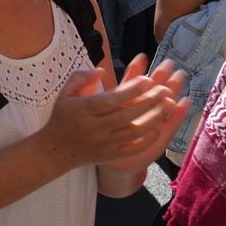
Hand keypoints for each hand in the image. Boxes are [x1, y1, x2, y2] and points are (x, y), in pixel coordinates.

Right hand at [38, 62, 179, 170]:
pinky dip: (148, 138)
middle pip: (127, 114)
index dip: (131, 89)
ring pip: (134, 131)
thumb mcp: (64, 94)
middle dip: (149, 101)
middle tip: (165, 89)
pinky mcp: (112, 155)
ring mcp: (105, 143)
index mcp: (83, 110)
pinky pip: (134, 147)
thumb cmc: (62, 118)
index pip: (111, 99)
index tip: (147, 79)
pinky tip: (159, 126)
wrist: (57, 150)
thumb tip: (100, 70)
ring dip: (154, 118)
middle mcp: (95, 127)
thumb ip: (79, 78)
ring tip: (169, 104)